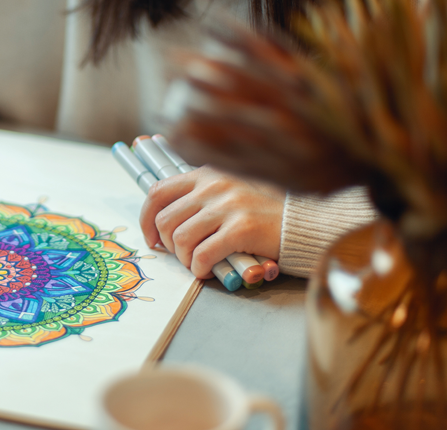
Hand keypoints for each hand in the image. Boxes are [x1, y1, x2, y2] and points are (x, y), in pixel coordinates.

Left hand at [139, 165, 282, 278]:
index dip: (146, 219)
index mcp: (206, 175)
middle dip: (168, 244)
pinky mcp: (241, 229)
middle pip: (165, 220)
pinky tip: (207, 270)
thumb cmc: (260, 213)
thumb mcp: (225, 193)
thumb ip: (197, 199)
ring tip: (197, 263)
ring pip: (181, 239)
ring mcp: (227, 206)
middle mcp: (213, 186)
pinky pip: (202, 255)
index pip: (157, 192)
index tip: (151, 238)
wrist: (300, 224)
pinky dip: (199, 268)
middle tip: (182, 255)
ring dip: (184, 259)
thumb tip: (161, 218)